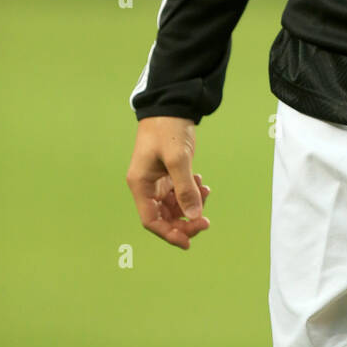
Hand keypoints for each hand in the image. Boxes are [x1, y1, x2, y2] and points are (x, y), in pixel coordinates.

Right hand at [126, 116, 210, 249]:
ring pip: (174, 205)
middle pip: (163, 216)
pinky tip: (202, 184)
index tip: (189, 241)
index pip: (151, 220)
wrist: (172, 104)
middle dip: (184, 220)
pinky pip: (180, 192)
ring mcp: (158, 179)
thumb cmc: (169, 129)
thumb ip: (185, 189)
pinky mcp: (169, 172)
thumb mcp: (178, 159)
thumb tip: (194, 217)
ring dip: (191, 204)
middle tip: (205, 221)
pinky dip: (192, 192)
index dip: (169, 234)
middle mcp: (146, 185)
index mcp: (140, 184)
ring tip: (205, 192)